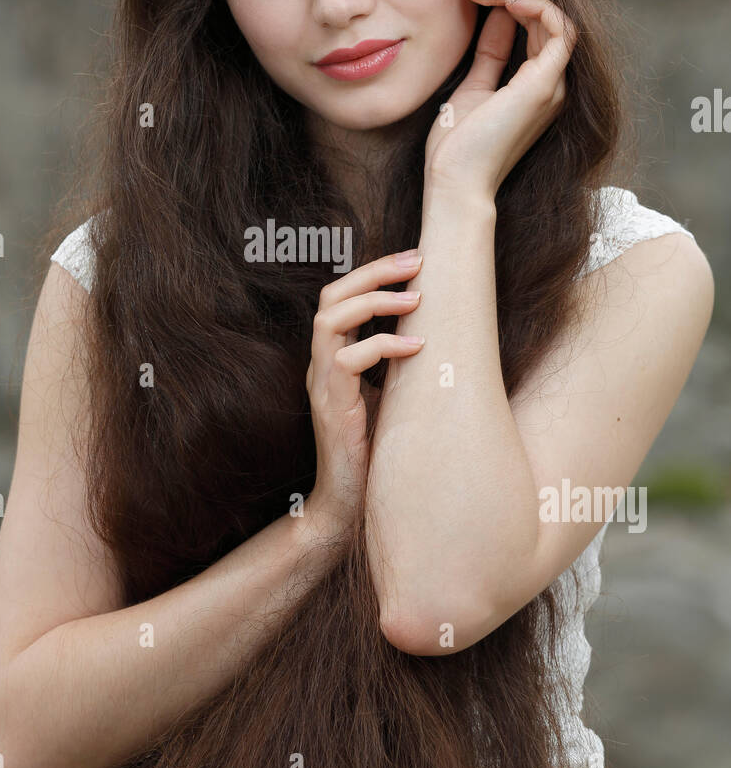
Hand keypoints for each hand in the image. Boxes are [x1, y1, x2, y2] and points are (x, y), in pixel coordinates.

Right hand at [304, 251, 425, 542]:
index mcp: (335, 357)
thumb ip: (403, 366)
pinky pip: (346, 359)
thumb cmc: (376, 454)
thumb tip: (445, 334)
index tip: (416, 260)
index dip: (374, 272)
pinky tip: (416, 347)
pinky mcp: (331, 406)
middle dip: (375, 270)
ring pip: (330, 317)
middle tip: (417, 261)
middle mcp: (322, 363)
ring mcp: (323, 383)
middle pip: (331, 294)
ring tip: (416, 298)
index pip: (342, 295)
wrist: (347, 506)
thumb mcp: (394, 397)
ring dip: (375, 300)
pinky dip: (382, 345)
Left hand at [424, 0, 576, 200]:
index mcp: (537, 85)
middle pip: (544, 13)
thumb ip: (490, 53)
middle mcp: (552, 83)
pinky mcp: (544, 86)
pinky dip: (533, 4)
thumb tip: (495, 15)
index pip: (536, 23)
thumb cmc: (457, 147)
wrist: (454, 183)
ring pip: (552, 13)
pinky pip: (558, 27)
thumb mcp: (472, 87)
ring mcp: (553, 84)